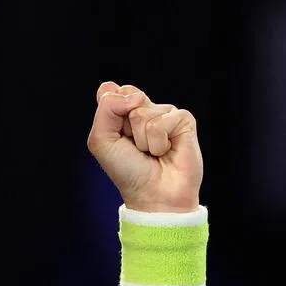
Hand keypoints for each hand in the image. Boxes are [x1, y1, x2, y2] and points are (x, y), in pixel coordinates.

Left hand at [86, 82, 202, 212]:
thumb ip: (107, 109)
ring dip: (142, 139)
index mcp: (122, 112)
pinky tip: (166, 151)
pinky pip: (162, 122)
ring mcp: (165, 113)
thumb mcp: (101, 140)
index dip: (109, 110)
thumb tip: (137, 96)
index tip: (116, 134)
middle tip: (134, 146)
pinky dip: (158, 142)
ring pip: (142, 112)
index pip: (110, 91)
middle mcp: (144, 109)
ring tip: (151, 152)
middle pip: (127, 96)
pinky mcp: (184, 120)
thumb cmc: (127, 170)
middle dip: (124, 127)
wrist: (153, 194)